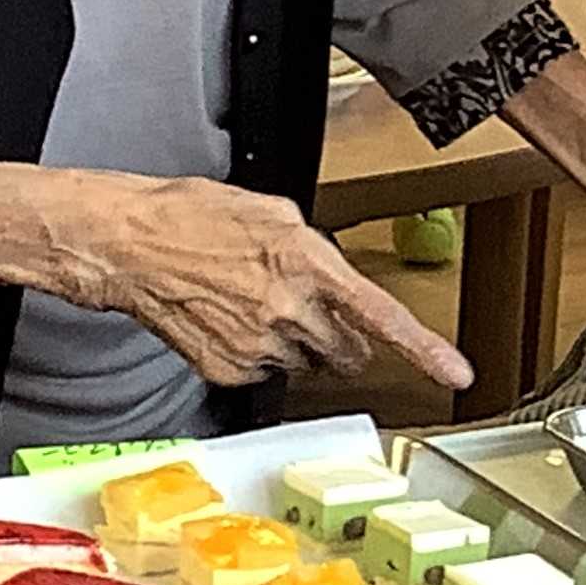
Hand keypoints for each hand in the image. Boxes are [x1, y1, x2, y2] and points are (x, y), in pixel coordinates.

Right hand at [69, 174, 473, 390]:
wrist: (129, 244)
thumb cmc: (191, 216)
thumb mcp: (272, 212)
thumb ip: (313, 249)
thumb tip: (329, 274)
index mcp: (307, 264)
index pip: (382, 315)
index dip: (426, 349)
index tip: (457, 371)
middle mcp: (289, 310)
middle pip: (348, 350)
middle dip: (342, 337)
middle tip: (308, 309)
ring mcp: (258, 345)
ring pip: (305, 361)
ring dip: (295, 341)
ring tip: (253, 303)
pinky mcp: (228, 369)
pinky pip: (264, 371)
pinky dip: (257, 353)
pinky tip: (229, 320)